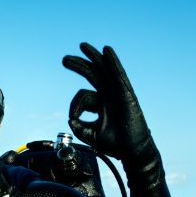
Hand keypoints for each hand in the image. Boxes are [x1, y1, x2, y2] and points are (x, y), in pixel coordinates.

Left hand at [61, 43, 152, 162]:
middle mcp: (108, 95)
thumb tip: (70, 119)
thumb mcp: (90, 134)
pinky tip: (106, 50)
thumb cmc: (114, 143)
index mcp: (100, 103)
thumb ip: (79, 126)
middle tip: (64, 59)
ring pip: (104, 70)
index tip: (73, 118)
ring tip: (82, 46)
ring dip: (93, 57)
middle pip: (92, 74)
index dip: (74, 106)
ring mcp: (118, 92)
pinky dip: (112, 62)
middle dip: (79, 65)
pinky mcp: (126, 93)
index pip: (82, 96)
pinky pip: (118, 74)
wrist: (130, 150)